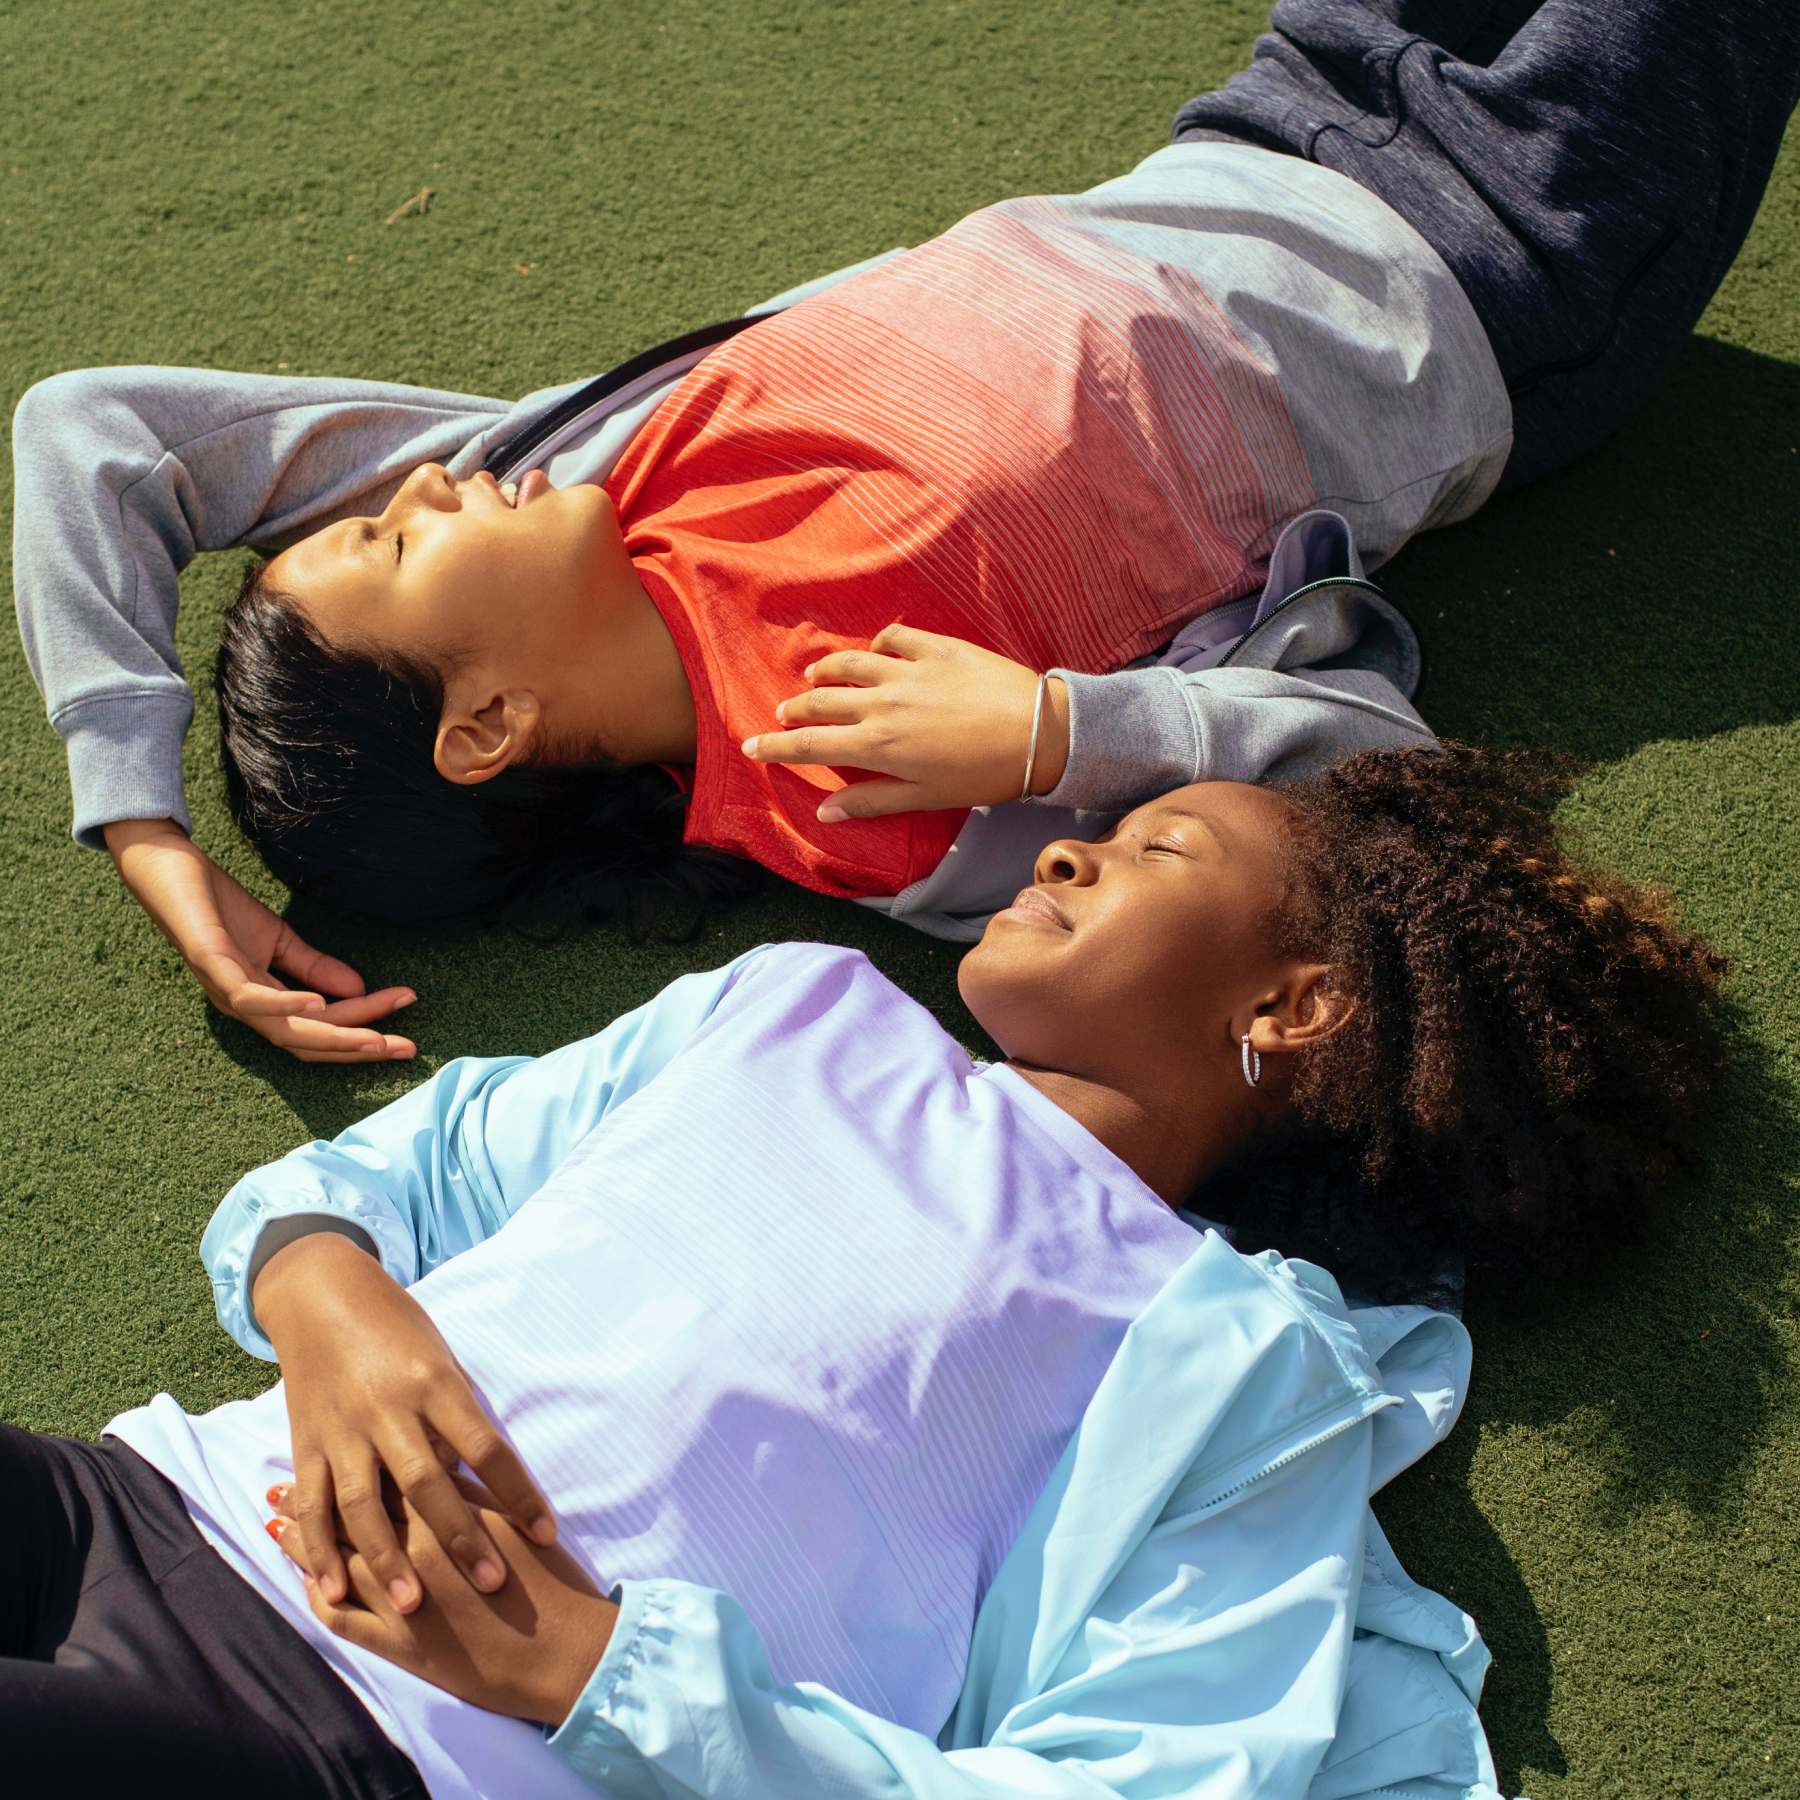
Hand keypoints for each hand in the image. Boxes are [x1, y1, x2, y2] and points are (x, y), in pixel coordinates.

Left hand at [104, 817, 416, 1061]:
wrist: (165, 869)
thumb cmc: (216, 906)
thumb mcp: (279, 938)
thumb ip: (314, 967)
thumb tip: (357, 990)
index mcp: (260, 1003)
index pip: (320, 1027)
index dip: (365, 1024)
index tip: (407, 1007)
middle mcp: (242, 1008)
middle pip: (308, 1042)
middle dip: (359, 1048)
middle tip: (406, 1048)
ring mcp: (225, 990)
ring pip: (285, 1030)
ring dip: (334, 1037)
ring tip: (374, 1038)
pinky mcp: (210, 964)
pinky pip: (251, 997)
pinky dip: (286, 1005)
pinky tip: (319, 1003)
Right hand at [254, 1232, 556, 1613]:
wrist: (322, 1296)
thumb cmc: (398, 1329)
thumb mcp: (441, 1359)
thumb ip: (457, 1418)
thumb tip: (480, 1479)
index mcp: (435, 1383)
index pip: (487, 1446)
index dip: (519, 1493)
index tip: (546, 1534)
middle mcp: (388, 1408)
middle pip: (429, 1482)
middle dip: (461, 1538)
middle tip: (492, 1586)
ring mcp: (343, 1430)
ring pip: (365, 1504)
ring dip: (388, 1558)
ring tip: (414, 1604)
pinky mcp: (306, 1444)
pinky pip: (313, 1503)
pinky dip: (319, 1550)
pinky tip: (332, 1591)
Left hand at [269, 1476, 616, 1725]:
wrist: (563, 1650)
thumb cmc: (547, 1578)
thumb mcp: (508, 1518)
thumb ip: (468, 1487)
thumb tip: (435, 1458)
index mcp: (441, 1513)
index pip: (381, 1478)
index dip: (351, 1460)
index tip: (324, 1439)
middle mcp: (412, 1550)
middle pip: (349, 1516)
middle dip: (310, 1498)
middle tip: (277, 1485)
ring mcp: (400, 1597)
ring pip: (335, 1561)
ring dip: (302, 1544)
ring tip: (275, 1524)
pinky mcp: (397, 1642)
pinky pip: (340, 1617)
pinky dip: (318, 1597)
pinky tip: (305, 1584)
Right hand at [740, 624, 1070, 820]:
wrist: (1038, 732)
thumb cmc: (983, 776)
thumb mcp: (925, 797)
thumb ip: (871, 801)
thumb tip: (825, 812)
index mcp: (877, 744)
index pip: (809, 745)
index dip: (774, 746)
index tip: (749, 745)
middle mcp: (883, 703)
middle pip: (821, 701)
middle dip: (793, 708)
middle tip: (781, 713)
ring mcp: (908, 670)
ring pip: (850, 663)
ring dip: (826, 670)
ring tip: (813, 677)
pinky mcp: (936, 647)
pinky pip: (894, 637)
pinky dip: (878, 643)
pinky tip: (876, 649)